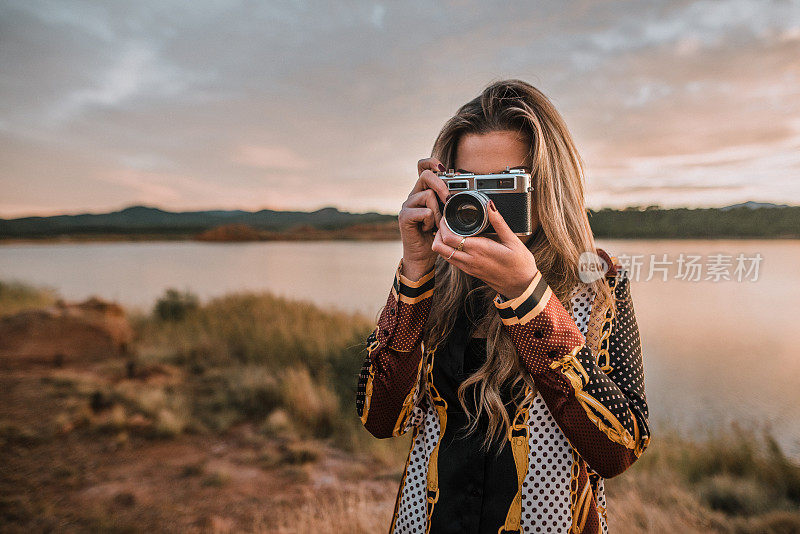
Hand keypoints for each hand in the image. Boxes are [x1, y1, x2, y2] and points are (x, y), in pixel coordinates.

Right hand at [399, 158, 449, 279]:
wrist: (423, 256)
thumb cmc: (436, 235)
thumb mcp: (446, 214)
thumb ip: (450, 200)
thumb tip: (463, 186)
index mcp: (423, 191)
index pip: (422, 166)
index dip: (432, 162)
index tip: (444, 170)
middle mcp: (414, 195)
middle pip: (425, 175)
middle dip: (441, 186)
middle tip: (449, 199)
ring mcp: (407, 205)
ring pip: (427, 195)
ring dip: (439, 211)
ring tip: (437, 223)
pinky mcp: (404, 217)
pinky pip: (424, 212)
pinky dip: (431, 221)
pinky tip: (429, 229)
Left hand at [431, 199, 538, 298]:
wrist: (521, 286)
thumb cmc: (520, 264)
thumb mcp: (512, 240)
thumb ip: (499, 222)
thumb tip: (490, 206)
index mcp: (478, 249)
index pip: (449, 238)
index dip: (443, 226)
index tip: (447, 216)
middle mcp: (469, 260)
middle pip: (440, 248)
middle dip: (437, 233)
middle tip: (445, 223)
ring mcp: (468, 267)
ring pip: (443, 255)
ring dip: (441, 243)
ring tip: (450, 230)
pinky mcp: (470, 272)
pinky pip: (452, 260)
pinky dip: (448, 250)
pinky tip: (458, 242)